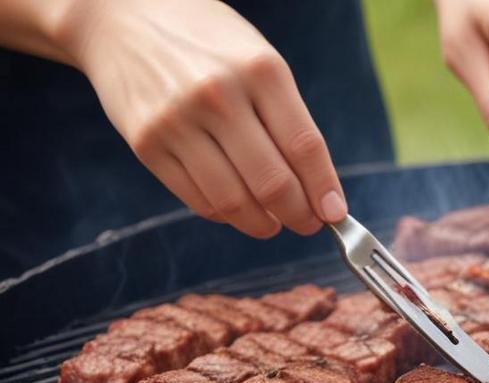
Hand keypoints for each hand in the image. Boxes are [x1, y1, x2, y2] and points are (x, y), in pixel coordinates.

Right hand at [60, 0, 345, 237]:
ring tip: (273, 223)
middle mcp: (218, 95)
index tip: (334, 214)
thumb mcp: (258, 60)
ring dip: (262, 224)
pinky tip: (238, 209)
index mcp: (260, 71)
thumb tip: (318, 187)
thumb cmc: (207, 43)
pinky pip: (197, 199)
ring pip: (233, 201)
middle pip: (272, 182)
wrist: (121, 17)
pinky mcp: (146, 143)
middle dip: (299, 215)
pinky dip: (225, 215)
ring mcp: (177, 121)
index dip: (323, 189)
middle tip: (308, 224)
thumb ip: (287, 117)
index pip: (304, 146)